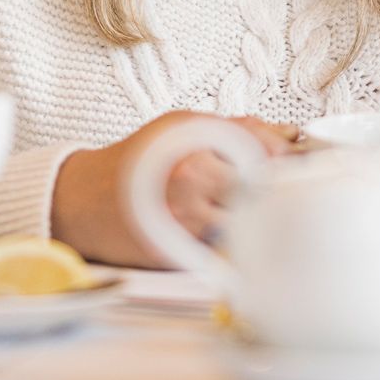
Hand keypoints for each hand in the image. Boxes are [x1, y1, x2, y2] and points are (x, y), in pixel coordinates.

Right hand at [51, 111, 295, 267]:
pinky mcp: (179, 254)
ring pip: (248, 224)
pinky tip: (220, 231)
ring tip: (245, 213)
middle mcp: (192, 178)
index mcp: (197, 141)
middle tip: (280, 193)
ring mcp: (186, 220)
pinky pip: (225, 250)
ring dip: (254, 221)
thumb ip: (237, 128)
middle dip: (275, 193)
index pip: (267, 151)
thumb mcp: (183, 125)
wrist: (82, 200)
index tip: (297, 166)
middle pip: (264, 190)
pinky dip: (231, 242)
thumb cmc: (136, 159)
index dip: (289, 160)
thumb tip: (291, 137)